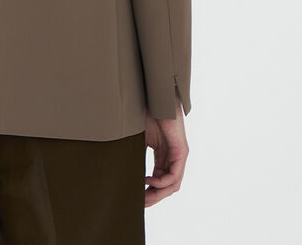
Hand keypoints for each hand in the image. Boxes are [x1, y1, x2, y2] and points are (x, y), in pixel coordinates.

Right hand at [144, 92, 188, 206]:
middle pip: (166, 186)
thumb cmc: (147, 113)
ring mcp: (179, 155)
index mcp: (164, 155)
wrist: (157, 98)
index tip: (136, 199)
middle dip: (153, 197)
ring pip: (172, 185)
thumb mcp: (138, 139)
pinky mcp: (181, 151)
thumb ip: (135, 154)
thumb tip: (120, 168)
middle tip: (139, 204)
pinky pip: (174, 175)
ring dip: (158, 193)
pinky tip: (149, 180)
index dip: (148, 192)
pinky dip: (162, 182)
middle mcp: (173, 158)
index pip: (159, 180)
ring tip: (144, 196)